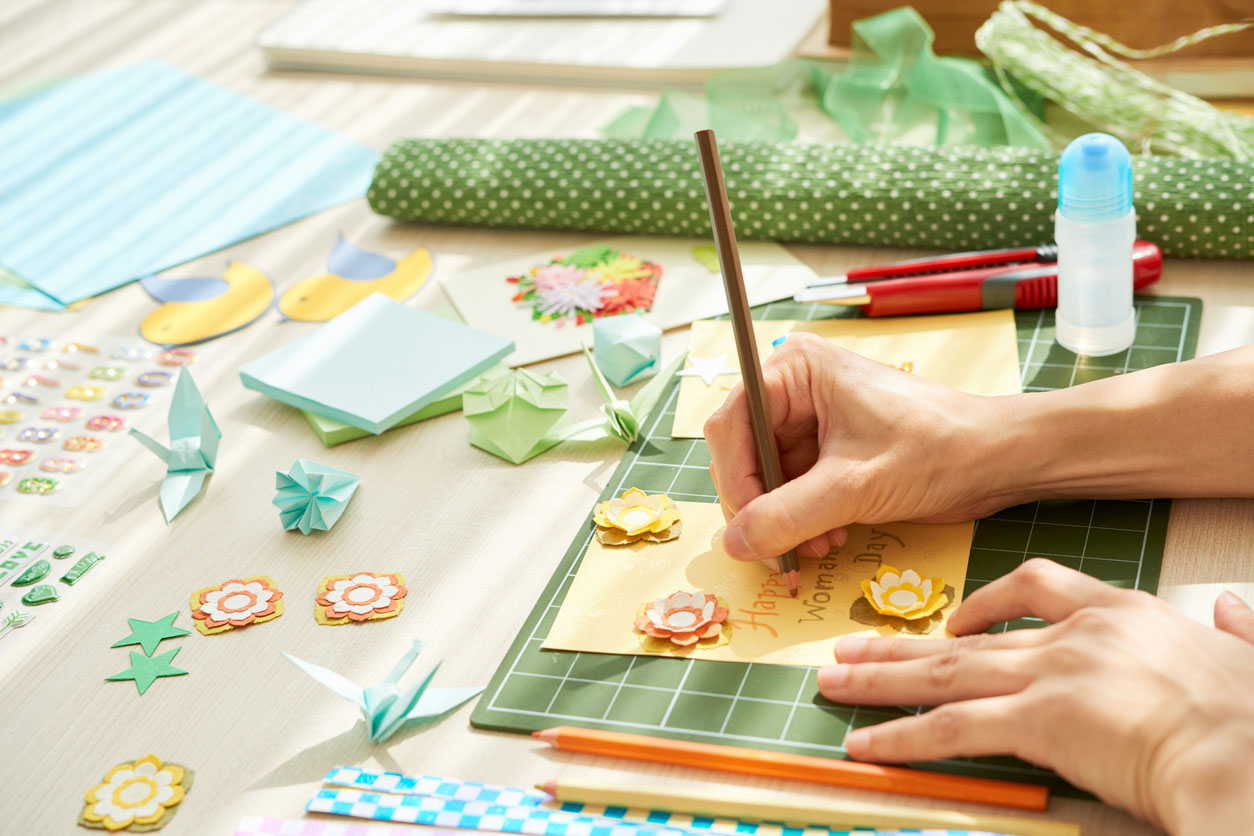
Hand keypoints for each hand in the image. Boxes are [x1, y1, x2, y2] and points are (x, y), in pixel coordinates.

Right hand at [704, 333, 1011, 563]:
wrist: (997, 461)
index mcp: (794, 370)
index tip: (749, 530)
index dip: (735, 482)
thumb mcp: (855, 487)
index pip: (731, 427)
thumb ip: (788, 516)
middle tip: (783, 551)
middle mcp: (794, 388)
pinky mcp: (827, 449)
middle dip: (762, 508)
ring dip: (783, 521)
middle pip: (744, 455)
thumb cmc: (938, 450)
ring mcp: (810, 420)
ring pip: (765, 479)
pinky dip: (801, 520)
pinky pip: (791, 489)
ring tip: (816, 547)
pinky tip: (828, 538)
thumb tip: (734, 544)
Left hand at [818, 559, 1253, 834]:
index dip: (988, 600)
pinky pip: (951, 729)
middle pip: (967, 637)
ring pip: (945, 674)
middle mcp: (1074, 634)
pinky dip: (902, 736)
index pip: (1041, 585)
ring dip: (882, 680)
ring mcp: (1051, 674)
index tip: (956, 616)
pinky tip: (866, 743)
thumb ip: (1234, 631)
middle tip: (851, 646)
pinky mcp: (1038, 720)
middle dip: (904, 646)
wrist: (1251, 750)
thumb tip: (1235, 612)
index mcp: (1122, 612)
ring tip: (834, 682)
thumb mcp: (1247, 656)